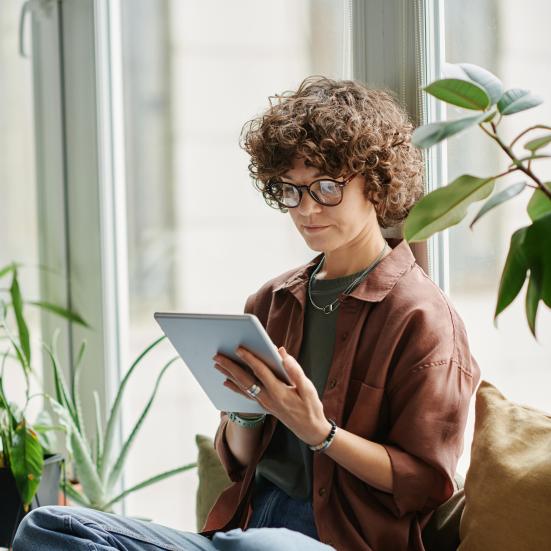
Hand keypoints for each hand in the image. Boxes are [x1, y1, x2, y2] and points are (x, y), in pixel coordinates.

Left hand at [213, 347, 331, 445]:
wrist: (310, 430)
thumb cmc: (311, 408)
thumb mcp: (308, 389)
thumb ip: (295, 370)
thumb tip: (282, 354)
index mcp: (279, 392)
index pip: (260, 371)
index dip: (249, 359)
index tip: (238, 348)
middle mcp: (267, 398)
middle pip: (245, 379)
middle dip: (230, 366)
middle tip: (217, 356)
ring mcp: (264, 403)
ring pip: (242, 387)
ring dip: (229, 375)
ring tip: (217, 365)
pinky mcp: (264, 405)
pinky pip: (246, 395)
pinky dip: (235, 387)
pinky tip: (226, 382)